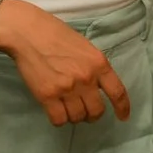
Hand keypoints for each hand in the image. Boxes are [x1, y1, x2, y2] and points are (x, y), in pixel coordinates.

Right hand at [0, 0, 131, 126]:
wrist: (29, 33)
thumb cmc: (57, 35)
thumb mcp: (86, 48)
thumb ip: (94, 67)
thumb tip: (97, 87)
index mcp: (99, 64)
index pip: (118, 92)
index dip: (122, 108)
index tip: (123, 117)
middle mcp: (86, 78)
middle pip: (97, 110)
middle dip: (92, 115)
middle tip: (86, 111)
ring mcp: (67, 88)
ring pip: (78, 117)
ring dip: (75, 117)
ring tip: (69, 109)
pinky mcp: (47, 96)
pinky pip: (58, 119)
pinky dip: (59, 120)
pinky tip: (57, 112)